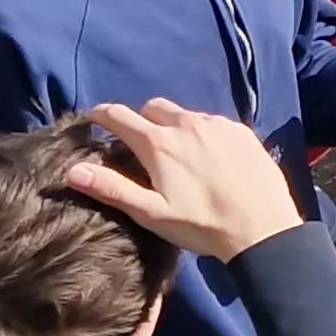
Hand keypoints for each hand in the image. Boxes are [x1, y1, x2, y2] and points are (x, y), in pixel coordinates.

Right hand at [69, 99, 306, 261]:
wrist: (262, 227)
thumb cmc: (202, 225)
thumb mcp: (151, 213)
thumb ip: (112, 189)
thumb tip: (73, 170)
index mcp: (159, 143)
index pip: (119, 115)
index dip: (101, 115)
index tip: (93, 119)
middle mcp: (187, 123)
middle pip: (152, 107)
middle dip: (140, 120)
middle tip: (140, 144)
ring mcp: (217, 124)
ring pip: (184, 114)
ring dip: (173, 126)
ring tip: (177, 154)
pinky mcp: (241, 131)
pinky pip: (213, 122)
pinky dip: (202, 132)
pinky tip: (209, 158)